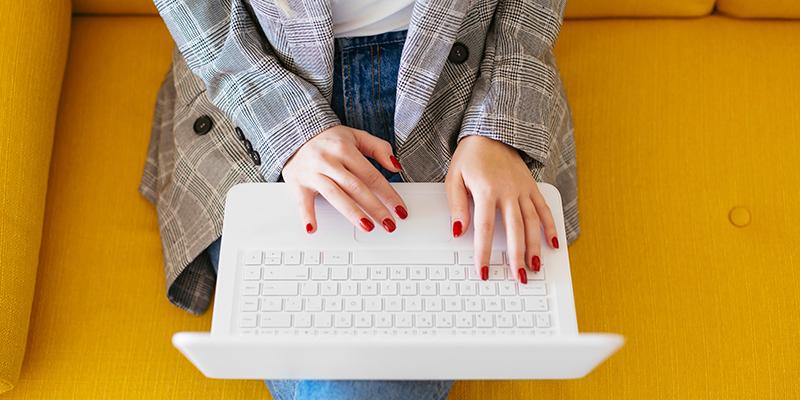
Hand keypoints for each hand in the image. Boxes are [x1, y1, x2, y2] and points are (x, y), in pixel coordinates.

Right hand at [282, 125, 407, 233]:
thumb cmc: (329, 139)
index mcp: (345, 149)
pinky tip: (313, 229)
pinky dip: (306, 215)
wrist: (295, 133)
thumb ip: (379, 148)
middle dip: (375, 207)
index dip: (388, 194)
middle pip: (356, 187)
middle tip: (389, 224)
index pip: (372, 175)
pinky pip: (302, 201)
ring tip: (367, 227)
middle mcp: (329, 161)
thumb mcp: (356, 136)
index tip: (399, 209)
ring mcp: (313, 173)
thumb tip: (396, 167)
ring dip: (352, 213)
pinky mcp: (297, 183)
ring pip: (335, 195)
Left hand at [446, 136, 559, 283]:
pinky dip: (550, 227)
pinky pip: (544, 209)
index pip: (484, 228)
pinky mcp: (532, 187)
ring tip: (535, 267)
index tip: (483, 271)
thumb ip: (456, 205)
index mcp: (486, 190)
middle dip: (516, 257)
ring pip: (532, 223)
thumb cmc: (470, 156)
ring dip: (535, 247)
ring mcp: (522, 189)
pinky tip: (552, 244)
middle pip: (514, 230)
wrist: (491, 132)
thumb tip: (458, 231)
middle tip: (518, 277)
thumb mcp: (454, 177)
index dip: (484, 252)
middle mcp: (508, 191)